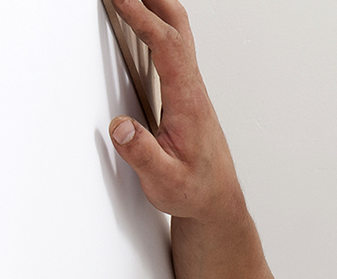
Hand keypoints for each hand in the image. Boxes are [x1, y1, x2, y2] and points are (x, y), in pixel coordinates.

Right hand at [106, 0, 245, 223]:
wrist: (216, 201)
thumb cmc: (195, 190)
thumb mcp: (164, 180)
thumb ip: (141, 154)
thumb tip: (120, 127)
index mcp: (187, 101)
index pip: (166, 46)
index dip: (142, 18)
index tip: (121, 0)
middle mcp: (192, 89)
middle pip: (178, 27)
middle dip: (153, 1)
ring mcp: (190, 90)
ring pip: (178, 35)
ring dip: (156, 9)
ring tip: (131, 0)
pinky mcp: (186, 95)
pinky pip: (173, 50)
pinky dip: (157, 29)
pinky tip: (144, 28)